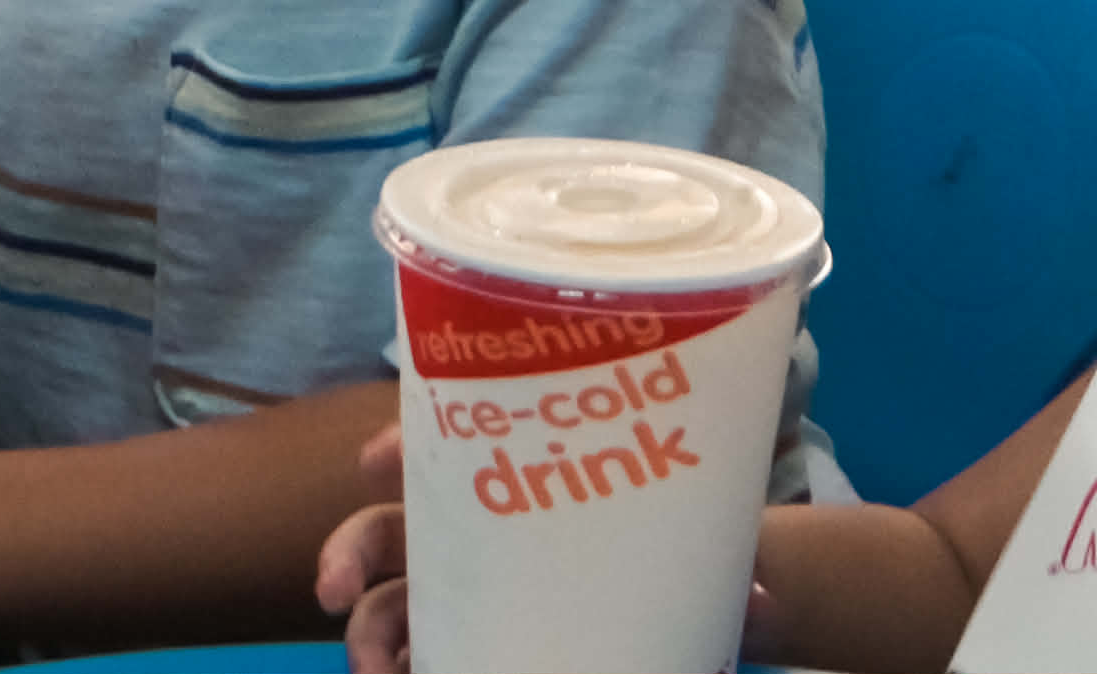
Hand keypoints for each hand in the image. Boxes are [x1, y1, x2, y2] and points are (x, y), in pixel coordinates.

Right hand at [313, 423, 779, 672]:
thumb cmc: (696, 550)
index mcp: (522, 486)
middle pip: (392, 530)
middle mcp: (480, 535)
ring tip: (373, 672)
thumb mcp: (716, 552)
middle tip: (333, 592)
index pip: (448, 448)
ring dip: (368, 633)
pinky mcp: (481, 643)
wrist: (708, 600)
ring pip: (393, 602)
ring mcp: (473, 596)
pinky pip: (424, 652)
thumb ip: (734, 573)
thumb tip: (763, 601)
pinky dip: (399, 666)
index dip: (404, 445)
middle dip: (350, 552)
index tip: (377, 464)